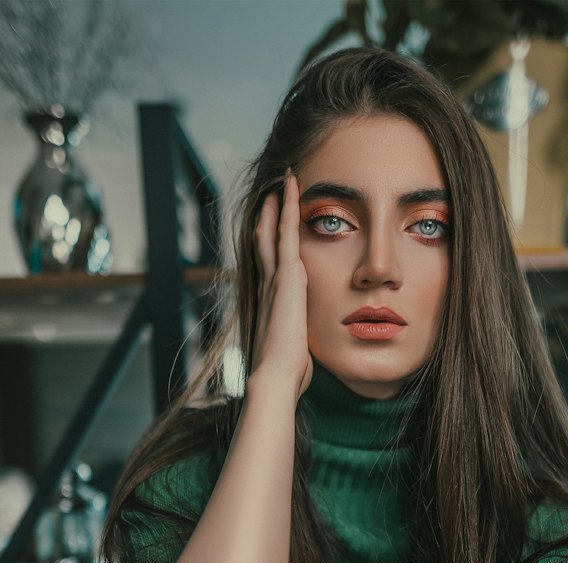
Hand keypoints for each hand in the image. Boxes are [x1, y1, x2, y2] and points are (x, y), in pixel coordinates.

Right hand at [250, 172, 312, 401]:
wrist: (276, 373)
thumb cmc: (287, 372)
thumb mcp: (295, 353)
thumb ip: (297, 344)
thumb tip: (301, 358)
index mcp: (271, 304)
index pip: (271, 268)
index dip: (272, 249)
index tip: (274, 232)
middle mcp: (268, 286)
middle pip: (265, 243)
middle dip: (268, 220)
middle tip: (271, 196)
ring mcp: (275, 277)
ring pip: (274, 231)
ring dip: (278, 206)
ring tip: (282, 183)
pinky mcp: (286, 273)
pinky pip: (288, 230)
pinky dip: (289, 206)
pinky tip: (292, 186)